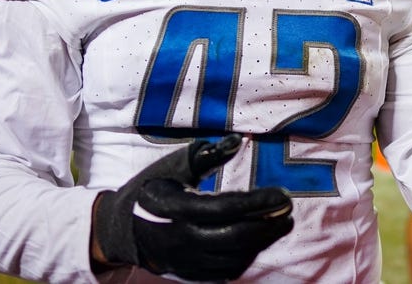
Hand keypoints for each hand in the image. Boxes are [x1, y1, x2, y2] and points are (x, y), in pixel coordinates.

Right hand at [92, 134, 293, 280]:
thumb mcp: (174, 166)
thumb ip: (208, 155)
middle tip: (289, 210)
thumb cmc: (152, 188)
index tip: (283, 194)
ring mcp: (186, 261)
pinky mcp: (191, 273)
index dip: (259, 202)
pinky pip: (226, 271)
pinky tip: (260, 239)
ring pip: (234, 258)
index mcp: (177, 208)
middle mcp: (181, 239)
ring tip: (281, 224)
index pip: (226, 208)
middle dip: (269, 225)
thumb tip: (237, 141)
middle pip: (235, 237)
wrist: (123, 228)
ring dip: (262, 242)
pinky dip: (248, 256)